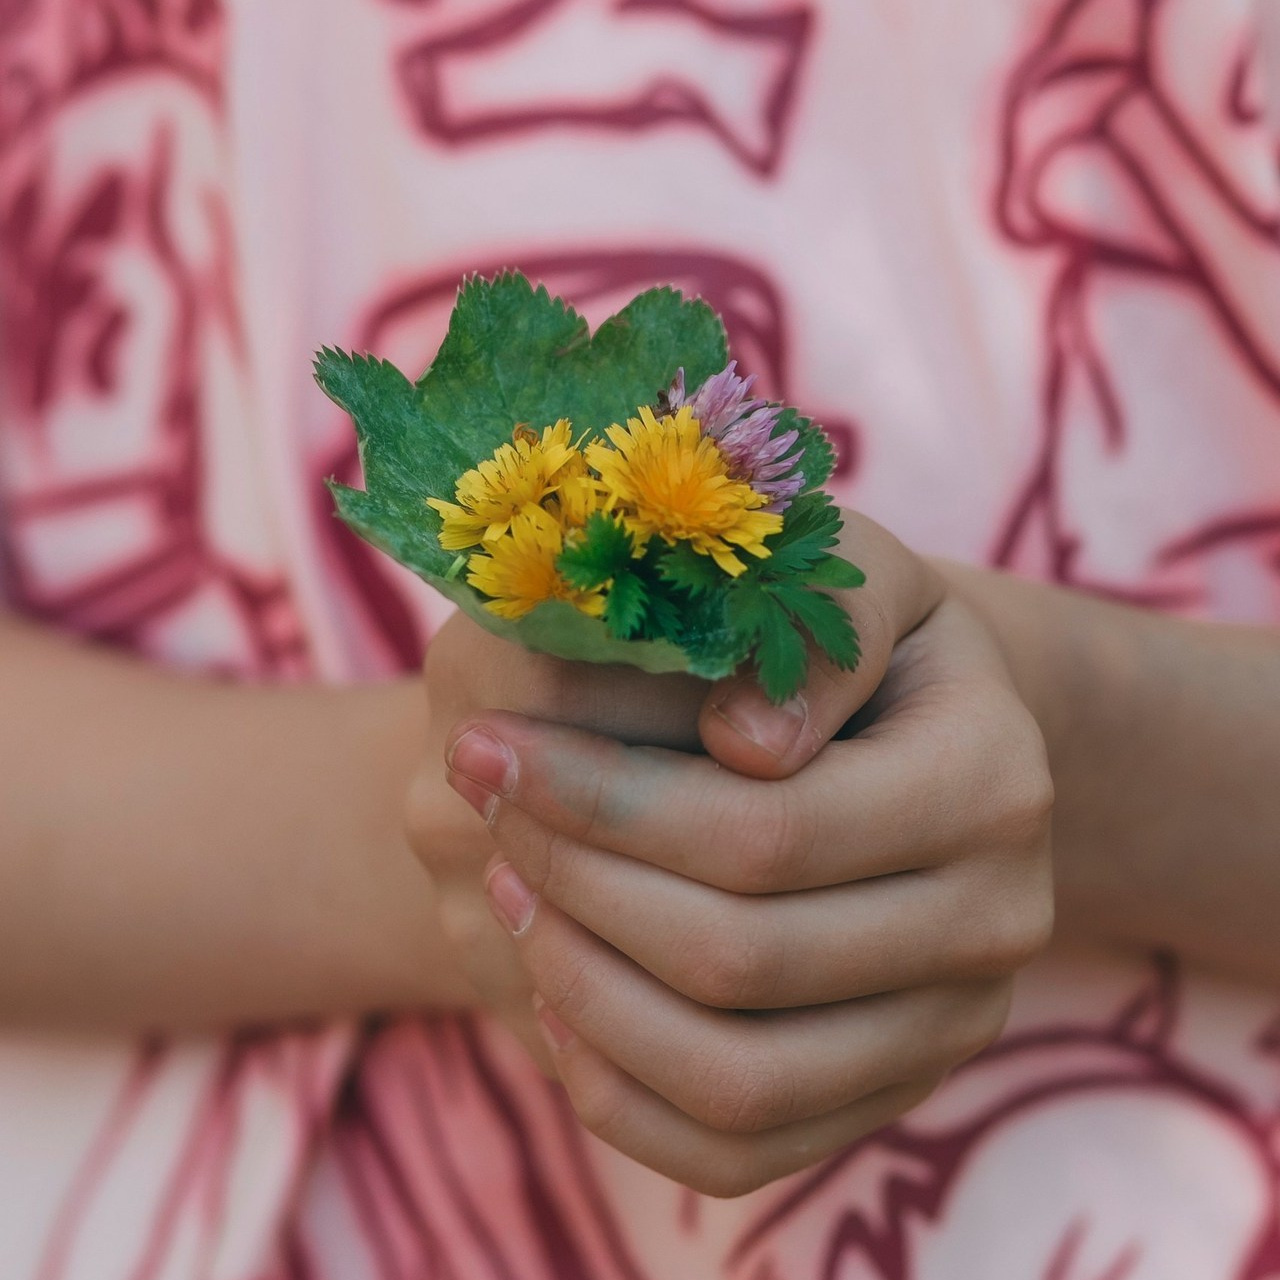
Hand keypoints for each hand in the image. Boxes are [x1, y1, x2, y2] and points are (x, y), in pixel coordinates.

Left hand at [444, 512, 1054, 1194]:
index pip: (766, 829)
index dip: (604, 802)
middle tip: (485, 809)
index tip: (484, 747)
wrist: (916, 735)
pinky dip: (624, 1094)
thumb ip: (803, 630)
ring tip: (510, 891)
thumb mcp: (833, 577)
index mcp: (990, 778)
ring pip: (735, 1078)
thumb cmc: (848, 640)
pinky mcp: (888, 1096)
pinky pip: (740, 1152)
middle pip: (740, 957)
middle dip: (578, 885)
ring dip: (587, 993)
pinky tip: (558, 995)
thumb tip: (742, 742)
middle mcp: (994, 920)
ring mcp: (947, 1028)